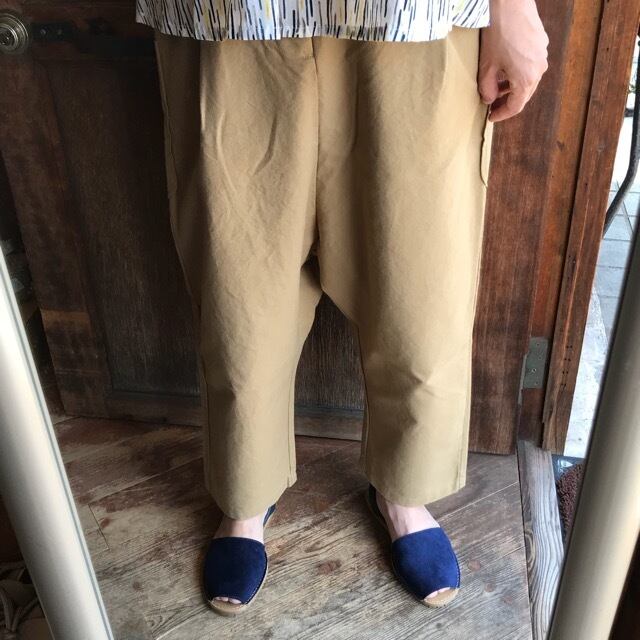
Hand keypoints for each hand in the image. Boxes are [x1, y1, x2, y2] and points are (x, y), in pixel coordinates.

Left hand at [478, 0, 548, 122]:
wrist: (511, 3)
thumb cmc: (498, 33)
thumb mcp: (486, 66)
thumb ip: (486, 88)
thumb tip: (489, 100)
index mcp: (527, 79)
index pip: (516, 106)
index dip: (502, 114)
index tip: (491, 117)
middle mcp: (539, 69)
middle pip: (524, 95)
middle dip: (507, 102)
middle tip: (492, 106)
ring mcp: (543, 55)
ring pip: (528, 80)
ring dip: (512, 87)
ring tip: (496, 88)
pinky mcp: (542, 43)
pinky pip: (531, 66)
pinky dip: (518, 73)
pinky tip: (505, 70)